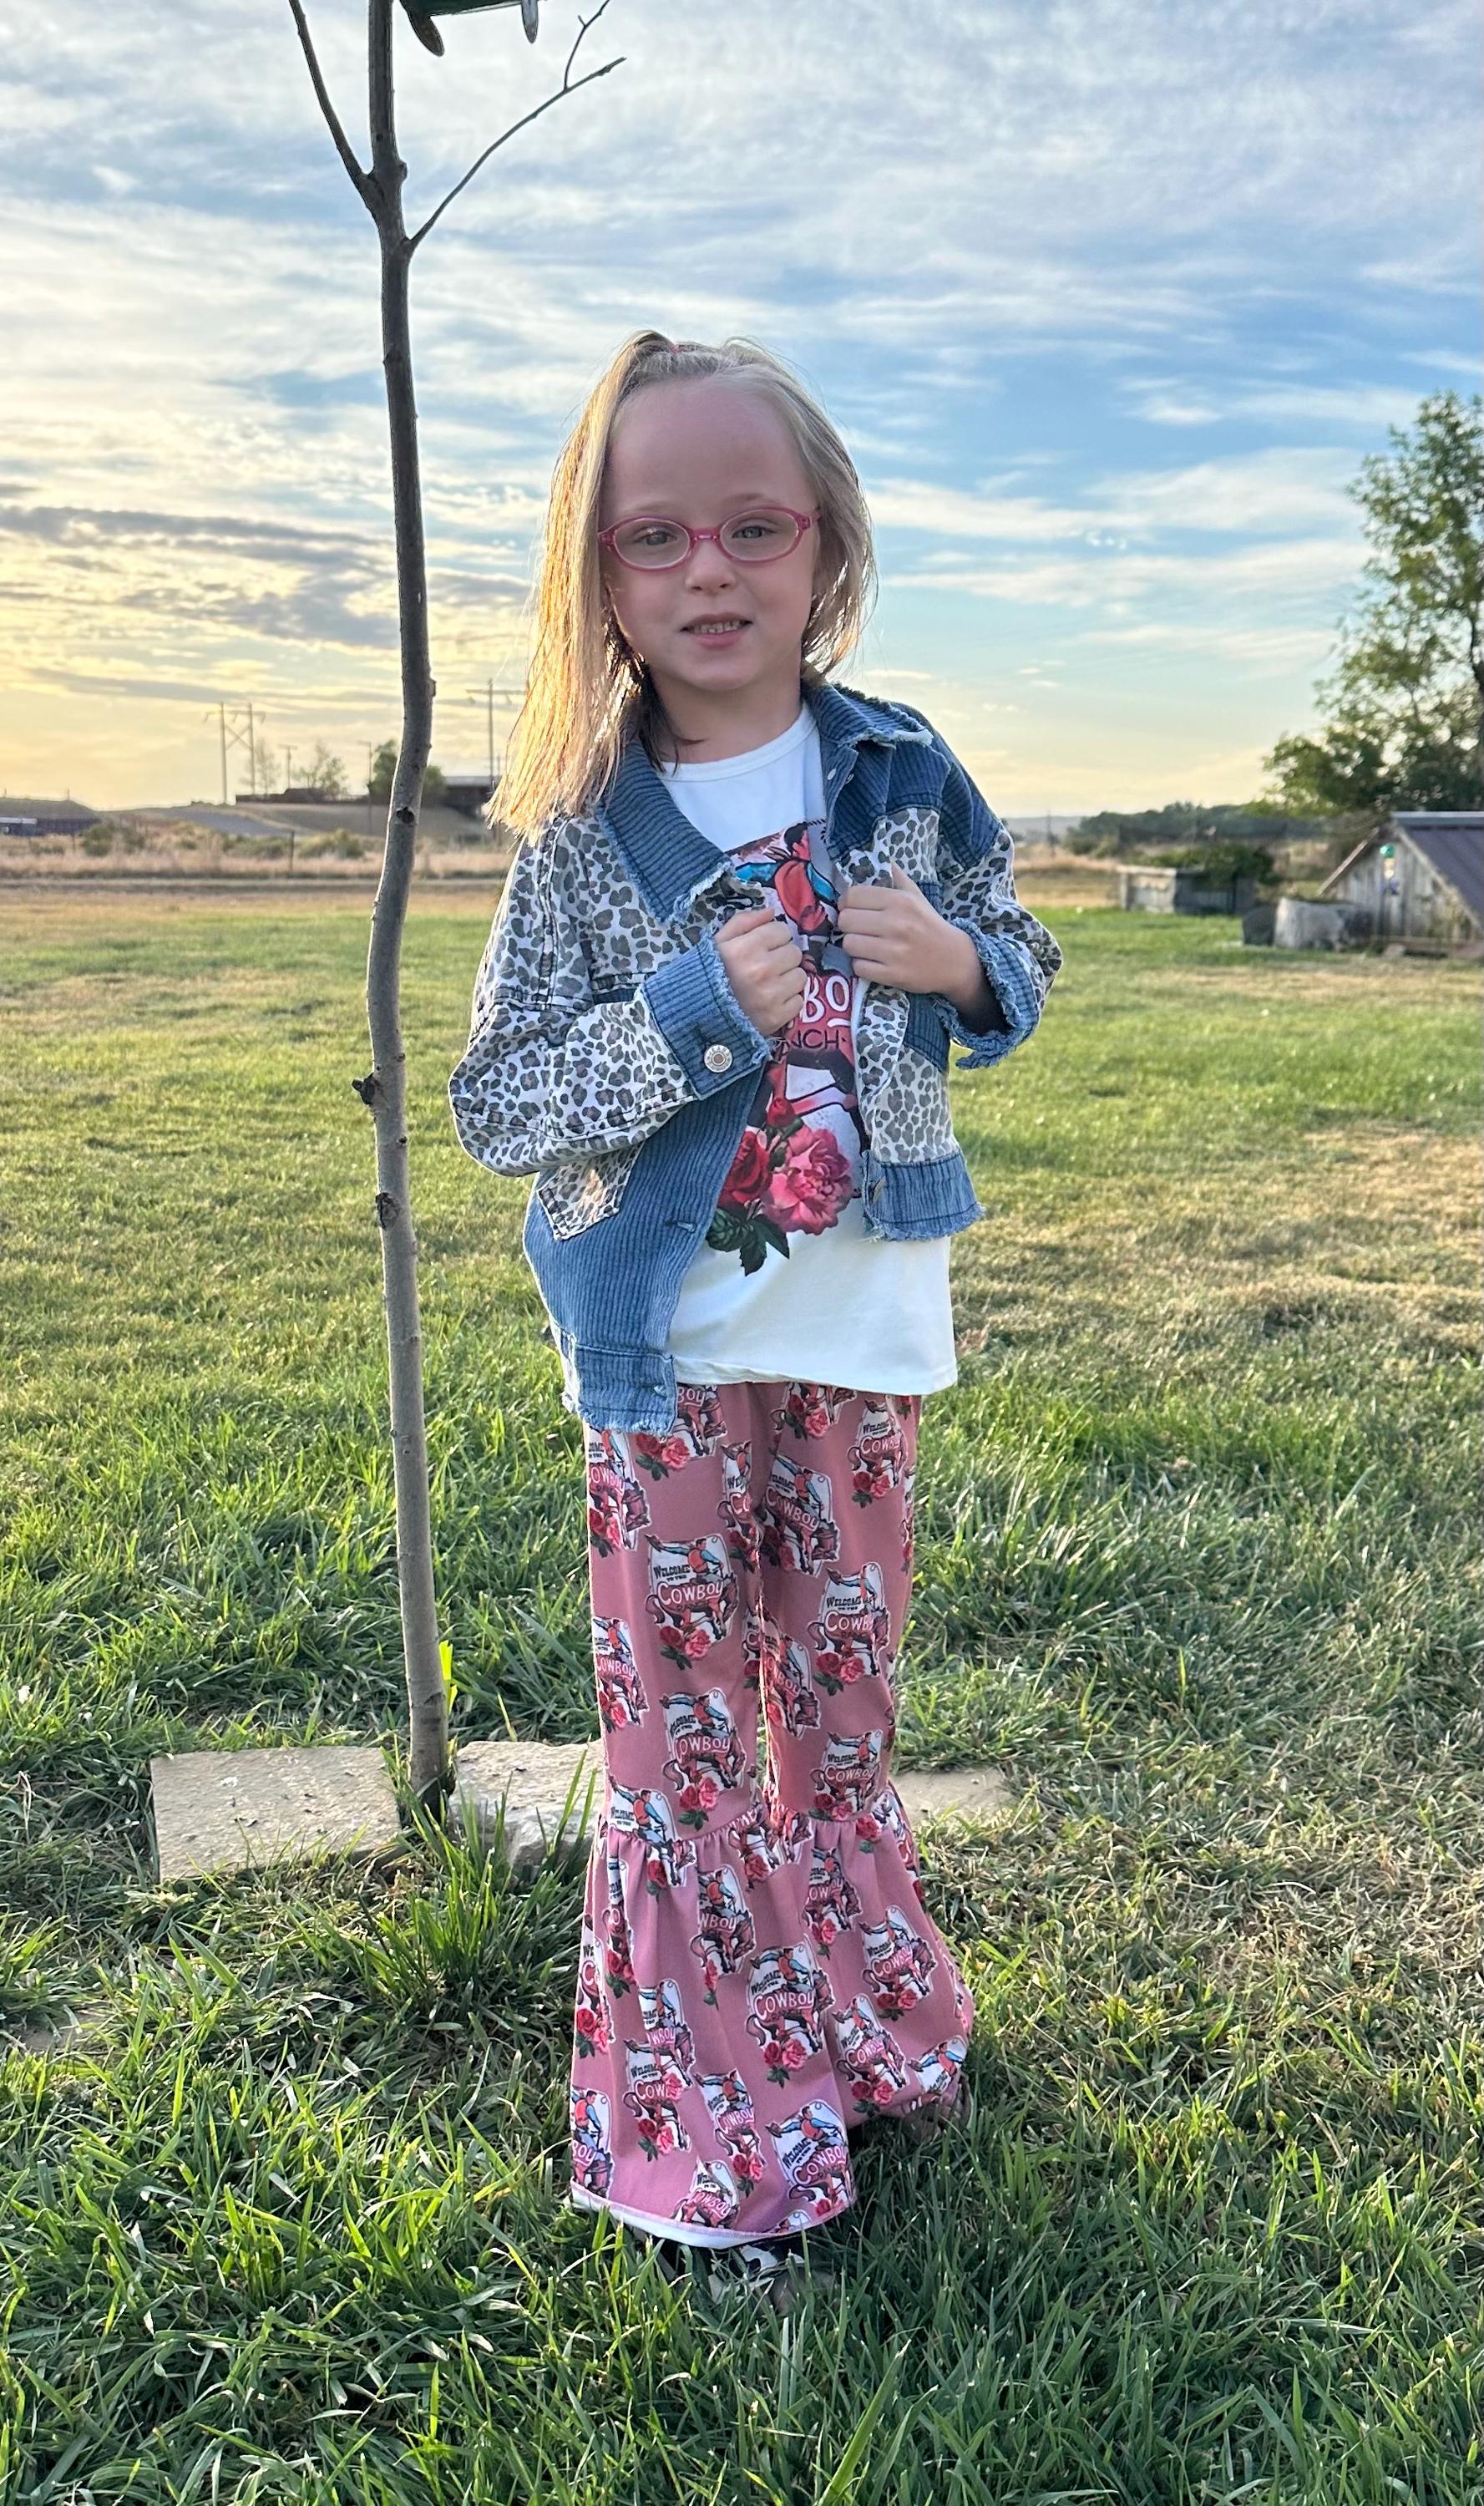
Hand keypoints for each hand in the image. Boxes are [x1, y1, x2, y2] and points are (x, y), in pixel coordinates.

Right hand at [715, 904, 806, 1035]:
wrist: (698, 1016)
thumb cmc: (709, 974)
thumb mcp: (718, 942)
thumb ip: (743, 922)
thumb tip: (771, 911)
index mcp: (744, 948)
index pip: (782, 931)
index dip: (774, 938)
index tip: (764, 947)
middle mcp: (760, 970)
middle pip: (794, 952)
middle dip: (782, 957)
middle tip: (767, 967)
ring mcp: (770, 995)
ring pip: (800, 976)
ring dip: (788, 979)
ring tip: (770, 985)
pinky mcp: (777, 1017)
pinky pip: (799, 1001)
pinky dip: (788, 1001)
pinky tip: (771, 1002)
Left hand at [838, 864, 986, 1013]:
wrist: (955, 961)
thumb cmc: (931, 926)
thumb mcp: (917, 897)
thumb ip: (898, 878)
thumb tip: (882, 860)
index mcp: (900, 901)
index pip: (853, 896)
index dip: (846, 903)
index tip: (851, 909)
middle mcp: (896, 924)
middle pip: (845, 920)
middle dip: (848, 925)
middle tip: (858, 929)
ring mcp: (894, 951)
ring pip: (849, 944)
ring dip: (853, 946)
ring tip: (866, 946)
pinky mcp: (892, 974)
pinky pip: (858, 967)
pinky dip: (862, 966)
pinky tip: (873, 961)